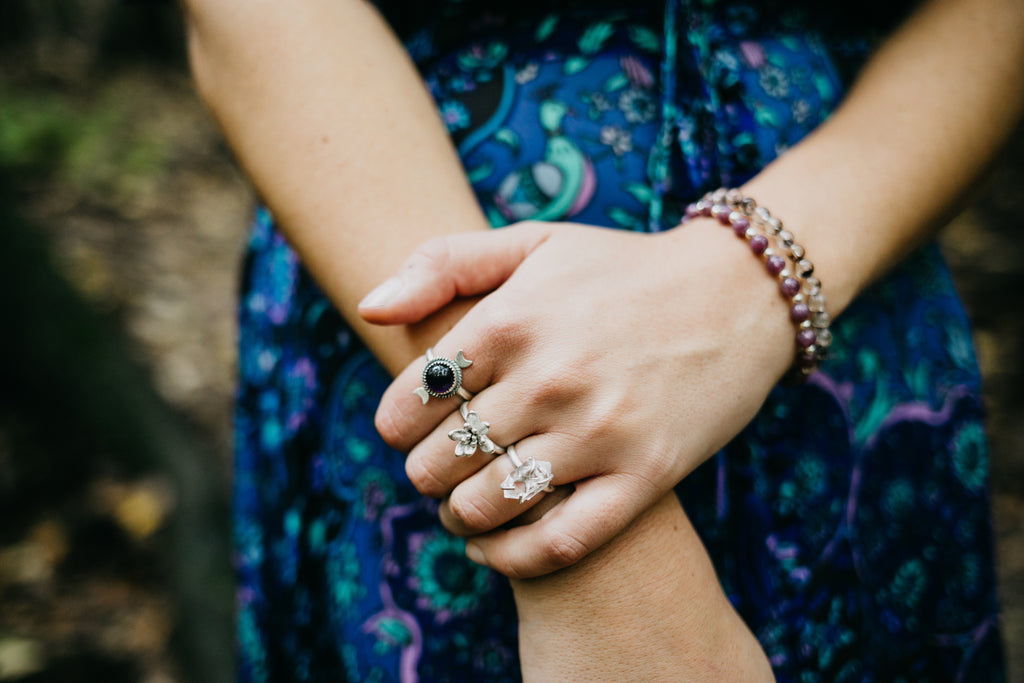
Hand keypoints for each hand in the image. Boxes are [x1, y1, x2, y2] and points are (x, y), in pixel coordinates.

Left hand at [361, 219, 794, 577]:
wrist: (739, 292)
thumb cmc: (623, 268)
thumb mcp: (533, 242)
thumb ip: (441, 265)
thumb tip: (368, 311)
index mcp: (511, 320)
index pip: (410, 404)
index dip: (398, 427)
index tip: (412, 429)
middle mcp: (549, 378)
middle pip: (441, 462)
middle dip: (427, 473)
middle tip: (441, 468)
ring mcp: (599, 431)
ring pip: (489, 506)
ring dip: (461, 517)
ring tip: (465, 506)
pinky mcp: (645, 473)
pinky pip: (560, 542)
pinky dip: (514, 558)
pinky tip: (496, 548)